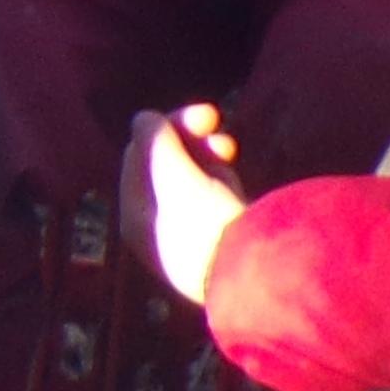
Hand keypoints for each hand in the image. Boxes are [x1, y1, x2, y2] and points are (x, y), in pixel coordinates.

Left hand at [126, 102, 244, 306]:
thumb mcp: (173, 175)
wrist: (254, 276)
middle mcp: (158, 227)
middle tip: (212, 113)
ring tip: (226, 146)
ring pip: (193, 177)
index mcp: (135, 216)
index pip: (139, 157)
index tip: (195, 114)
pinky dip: (222, 175)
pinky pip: (216, 195)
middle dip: (187, 137)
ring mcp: (192, 233)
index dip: (163, 127)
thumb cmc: (205, 224)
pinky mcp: (223, 237)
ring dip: (207, 153)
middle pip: (164, 165)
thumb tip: (142, 117)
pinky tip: (232, 172)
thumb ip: (156, 141)